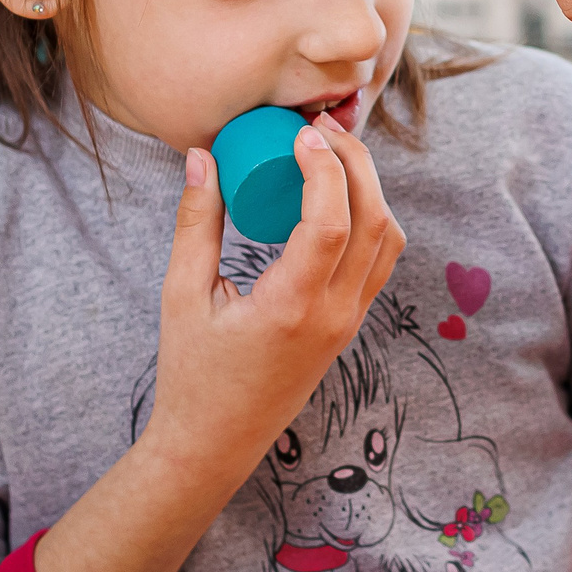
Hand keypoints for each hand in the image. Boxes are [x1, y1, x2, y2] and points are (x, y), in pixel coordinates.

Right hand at [141, 116, 405, 488]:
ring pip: (388, 241)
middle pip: (376, 222)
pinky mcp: (349, 326)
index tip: (302, 134)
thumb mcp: (182, 296)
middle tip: (322, 129)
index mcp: (292, 308)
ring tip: (332, 154)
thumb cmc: (192, 373)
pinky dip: (369, 219)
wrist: (215, 442)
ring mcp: (349, 323)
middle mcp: (333, 315)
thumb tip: (201, 157)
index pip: (333, 222)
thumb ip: (196, 223)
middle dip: (357, 164)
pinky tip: (334, 197)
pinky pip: (378, 262)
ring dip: (371, 190)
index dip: (326, 168)